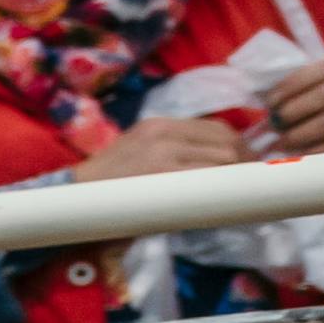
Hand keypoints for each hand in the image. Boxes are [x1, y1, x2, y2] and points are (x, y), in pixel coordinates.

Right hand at [73, 113, 248, 181]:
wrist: (72, 198)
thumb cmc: (105, 188)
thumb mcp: (137, 157)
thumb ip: (171, 155)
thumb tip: (215, 168)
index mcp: (157, 125)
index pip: (214, 127)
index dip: (238, 146)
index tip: (248, 165)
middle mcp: (163, 130)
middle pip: (225, 138)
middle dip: (245, 160)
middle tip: (251, 183)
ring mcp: (163, 149)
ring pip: (223, 155)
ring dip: (237, 175)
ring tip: (241, 192)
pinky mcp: (163, 170)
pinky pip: (209, 174)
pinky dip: (226, 186)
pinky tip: (230, 198)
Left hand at [268, 55, 323, 157]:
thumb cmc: (317, 124)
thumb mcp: (312, 103)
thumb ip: (297, 96)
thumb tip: (266, 105)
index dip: (296, 81)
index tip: (270, 101)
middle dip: (293, 109)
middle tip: (273, 124)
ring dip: (299, 132)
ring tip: (279, 143)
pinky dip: (313, 150)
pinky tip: (296, 156)